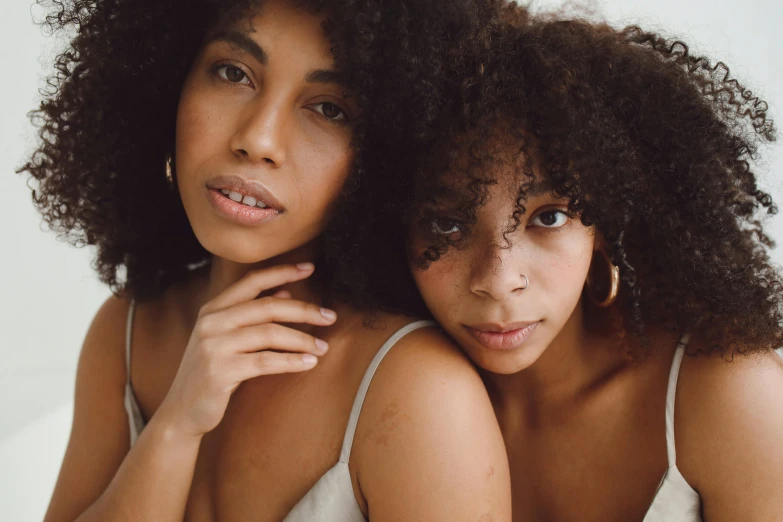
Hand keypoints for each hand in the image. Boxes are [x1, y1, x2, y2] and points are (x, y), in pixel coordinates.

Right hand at [155, 263, 334, 437]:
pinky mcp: (221, 370)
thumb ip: (252, 315)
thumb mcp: (226, 337)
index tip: (310, 268)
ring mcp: (215, 345)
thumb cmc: (210, 371)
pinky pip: (265, 361)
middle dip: (304, 310)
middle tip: (330, 317)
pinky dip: (291, 361)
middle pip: (268, 306)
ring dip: (302, 340)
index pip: (252, 281)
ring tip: (323, 347)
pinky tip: (308, 363)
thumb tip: (285, 293)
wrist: (182, 409)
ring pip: (270, 333)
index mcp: (213, 309)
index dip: (282, 272)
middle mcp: (212, 322)